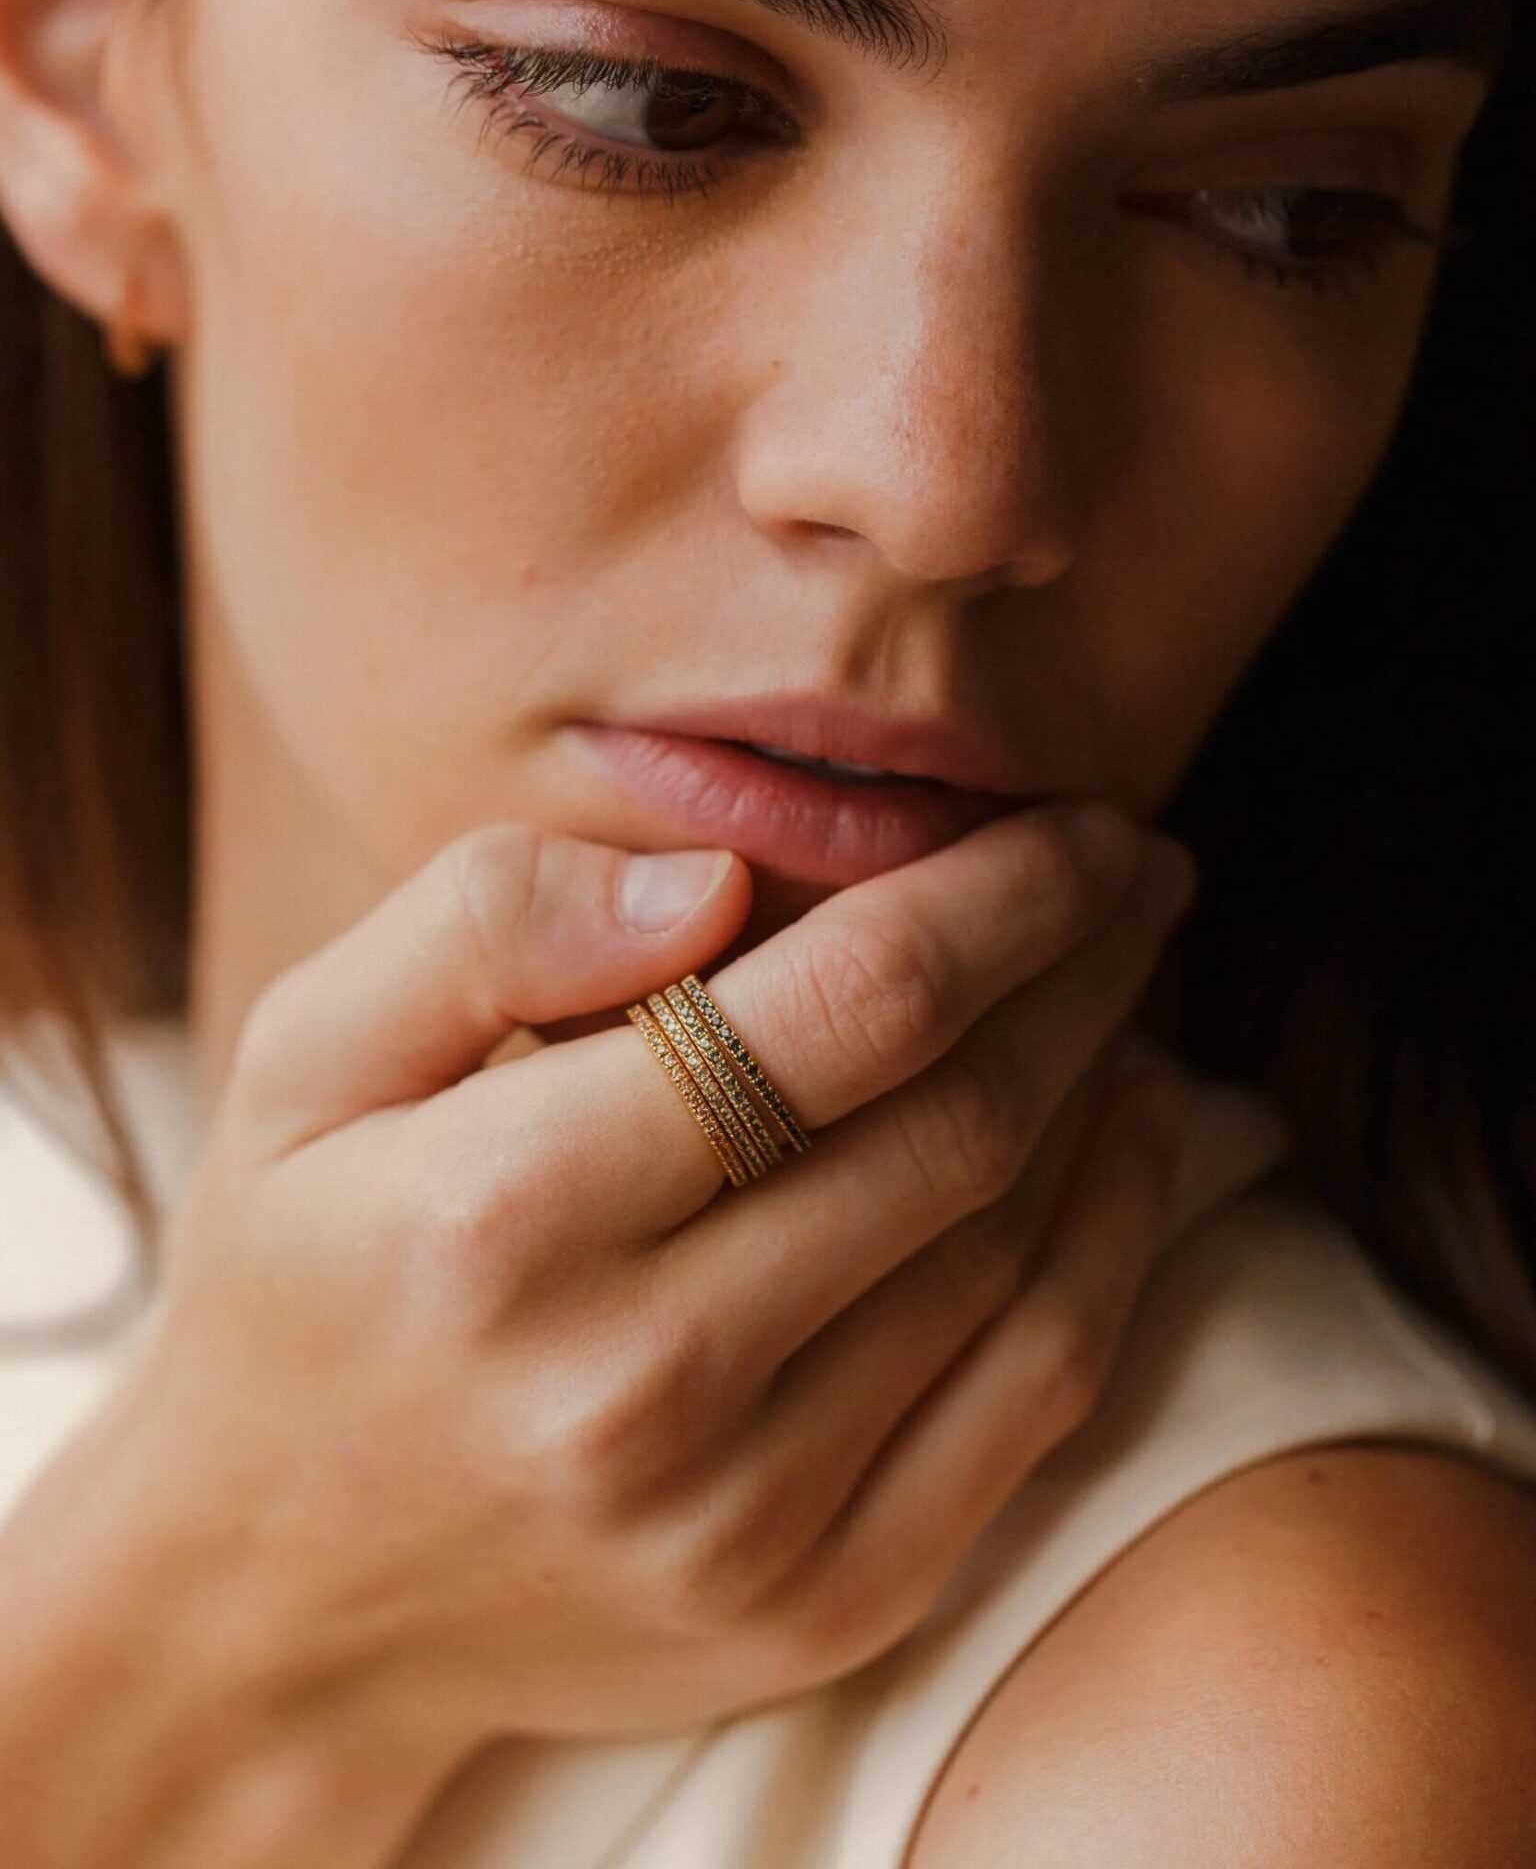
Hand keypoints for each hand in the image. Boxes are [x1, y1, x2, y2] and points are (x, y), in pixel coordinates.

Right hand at [77, 807, 1259, 1760]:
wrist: (271, 1596)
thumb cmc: (295, 1282)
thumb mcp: (303, 1057)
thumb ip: (483, 922)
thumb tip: (716, 880)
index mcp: (508, 1209)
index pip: (848, 1007)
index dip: (1002, 895)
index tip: (1079, 826)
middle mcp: (640, 1378)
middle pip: (960, 1117)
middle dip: (1087, 965)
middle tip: (1140, 873)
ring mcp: (743, 1517)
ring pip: (1012, 1244)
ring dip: (1108, 1080)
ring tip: (1128, 979)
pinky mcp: (815, 1608)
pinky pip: (1032, 1400)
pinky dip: (1117, 1245)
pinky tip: (1139, 1134)